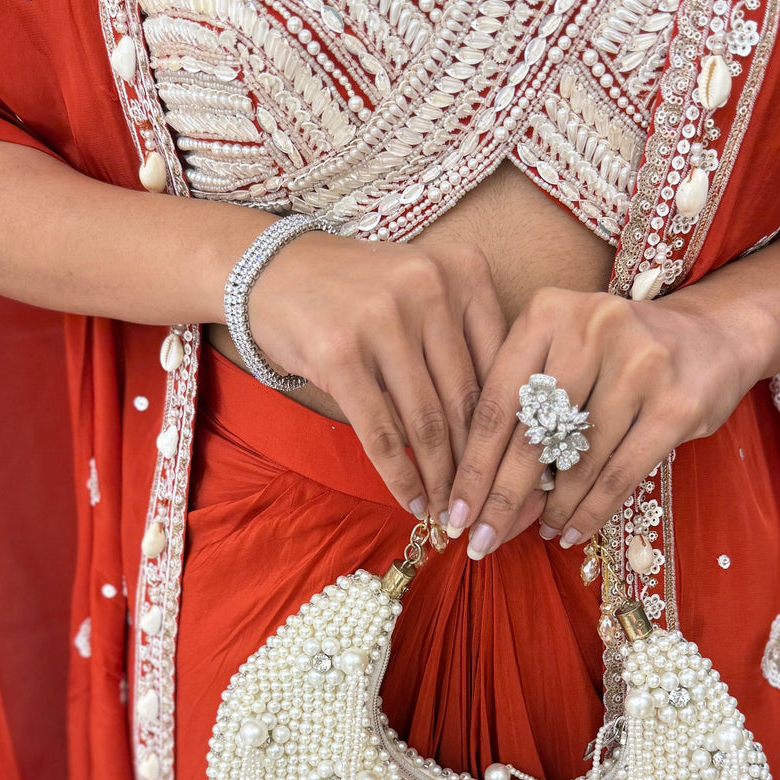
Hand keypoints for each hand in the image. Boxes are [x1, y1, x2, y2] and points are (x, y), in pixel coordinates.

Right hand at [248, 233, 507, 520]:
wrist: (272, 269)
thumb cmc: (359, 293)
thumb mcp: (423, 294)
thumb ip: (463, 340)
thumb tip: (500, 430)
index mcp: (464, 270)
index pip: (499, 364)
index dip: (506, 426)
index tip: (507, 467)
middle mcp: (430, 287)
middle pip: (464, 397)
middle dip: (474, 463)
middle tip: (481, 504)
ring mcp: (383, 319)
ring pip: (427, 421)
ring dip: (439, 478)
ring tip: (448, 510)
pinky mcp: (341, 354)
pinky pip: (382, 432)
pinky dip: (401, 476)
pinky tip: (412, 501)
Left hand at [444, 287, 773, 557]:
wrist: (711, 337)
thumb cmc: (616, 358)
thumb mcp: (563, 356)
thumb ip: (525, 410)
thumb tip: (482, 498)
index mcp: (547, 312)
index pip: (496, 402)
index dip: (471, 466)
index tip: (451, 513)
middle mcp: (591, 327)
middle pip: (531, 434)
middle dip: (502, 498)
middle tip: (481, 541)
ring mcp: (639, 363)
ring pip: (576, 460)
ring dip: (553, 509)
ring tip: (539, 532)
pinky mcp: (675, 403)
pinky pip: (619, 474)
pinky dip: (591, 511)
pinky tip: (572, 531)